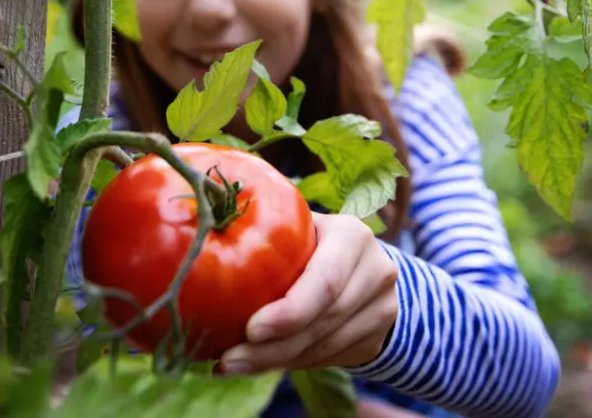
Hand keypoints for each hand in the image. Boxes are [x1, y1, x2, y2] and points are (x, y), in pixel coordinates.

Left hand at [218, 212, 398, 374]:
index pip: (326, 280)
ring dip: (276, 362)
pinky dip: (291, 364)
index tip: (250, 329)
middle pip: (323, 320)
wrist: (365, 265)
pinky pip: (328, 359)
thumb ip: (267, 227)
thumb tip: (208, 231)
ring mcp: (382, 307)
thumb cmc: (313, 239)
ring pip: (325, 346)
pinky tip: (259, 364)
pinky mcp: (377, 338)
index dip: (290, 310)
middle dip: (272, 346)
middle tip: (229, 359)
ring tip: (233, 364)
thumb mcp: (299, 225)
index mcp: (352, 235)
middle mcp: (376, 270)